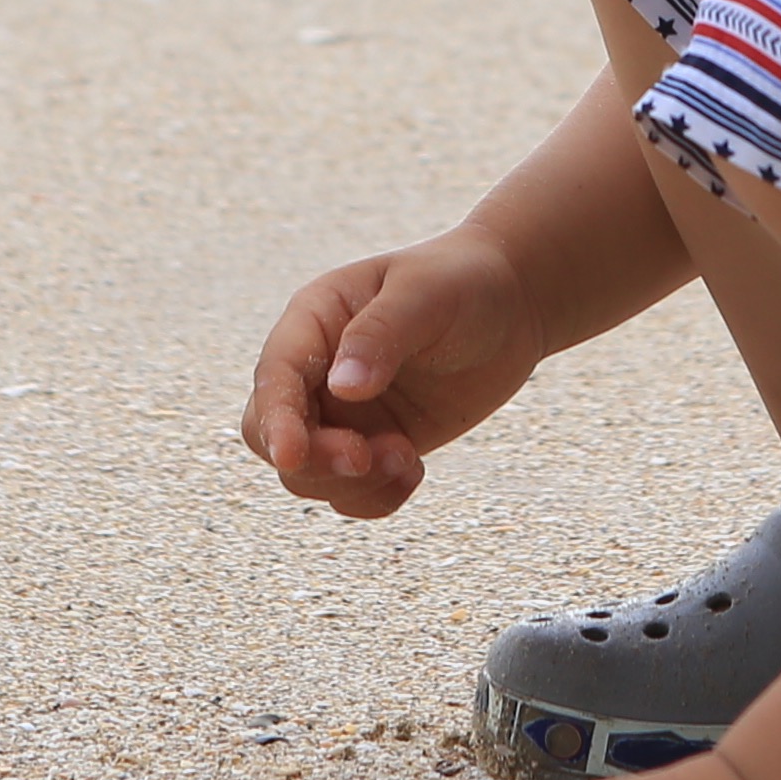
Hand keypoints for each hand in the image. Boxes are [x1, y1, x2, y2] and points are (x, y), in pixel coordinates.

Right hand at [241, 226, 543, 519]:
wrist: (510, 304)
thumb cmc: (462, 281)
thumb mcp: (426, 294)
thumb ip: (381, 334)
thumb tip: (343, 388)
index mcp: (314, 321)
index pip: (275, 375)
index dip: (275, 418)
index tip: (292, 455)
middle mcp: (317, 371)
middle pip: (270, 433)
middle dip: (313, 459)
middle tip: (368, 457)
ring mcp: (342, 413)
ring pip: (308, 472)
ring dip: (352, 482)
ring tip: (408, 457)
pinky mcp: (374, 444)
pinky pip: (350, 492)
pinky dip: (375, 498)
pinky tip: (414, 472)